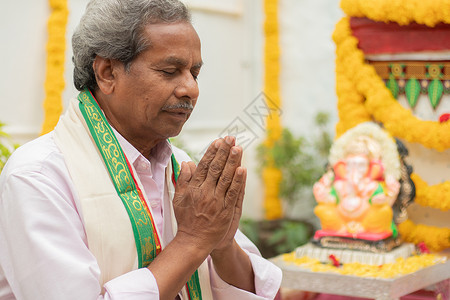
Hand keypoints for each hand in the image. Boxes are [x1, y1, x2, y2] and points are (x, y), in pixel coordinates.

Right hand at [172, 136, 245, 252]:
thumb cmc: (186, 219)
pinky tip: (242, 169)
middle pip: (216, 168)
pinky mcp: (226, 211)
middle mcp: (205, 192)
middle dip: (223, 151)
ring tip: (238, 148)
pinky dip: (238, 181)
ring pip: (226, 178)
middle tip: (230, 138)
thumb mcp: (178, 198)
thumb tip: (187, 162)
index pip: (204, 166)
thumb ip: (183, 179)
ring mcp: (216, 201)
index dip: (211, 152)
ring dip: (232, 162)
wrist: (193, 241)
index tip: (217, 141)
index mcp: (194, 188)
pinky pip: (233, 193)